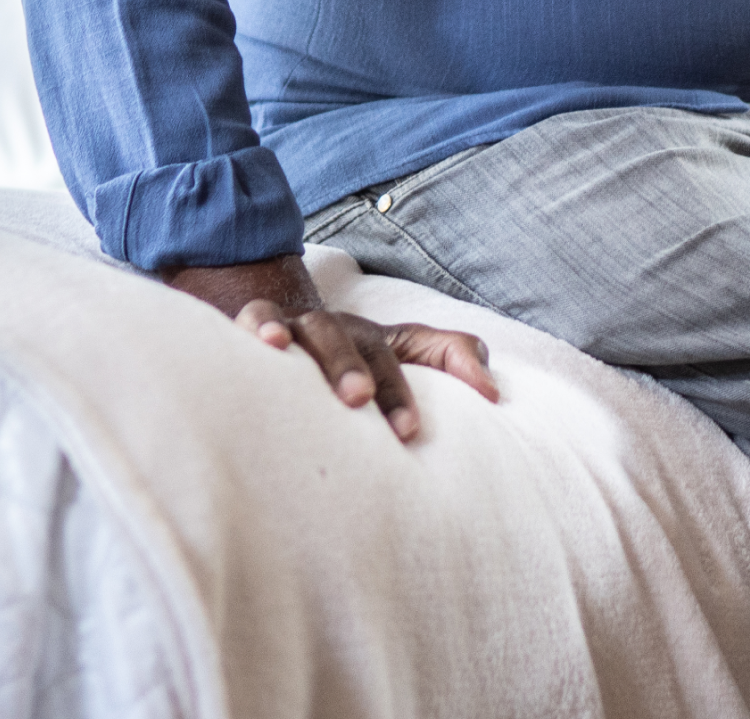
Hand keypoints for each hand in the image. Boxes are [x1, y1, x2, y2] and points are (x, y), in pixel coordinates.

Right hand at [165, 254, 499, 440]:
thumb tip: (494, 393)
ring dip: (309, 346)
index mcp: (374, 337)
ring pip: (309, 326)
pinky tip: (264, 343)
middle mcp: (338, 328)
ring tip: (303, 363)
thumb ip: (454, 361)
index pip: (398, 354)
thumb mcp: (406, 357)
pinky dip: (259, 323)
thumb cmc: (358, 363)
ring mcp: (297, 327)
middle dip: (352, 366)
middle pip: (350, 337)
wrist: (294, 335)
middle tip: (357, 399)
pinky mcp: (254, 332)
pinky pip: (254, 315)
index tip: (408, 433)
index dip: (401, 391)